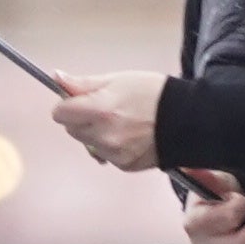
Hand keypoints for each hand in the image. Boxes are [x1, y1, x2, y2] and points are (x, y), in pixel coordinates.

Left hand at [51, 71, 167, 171]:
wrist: (188, 120)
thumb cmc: (153, 94)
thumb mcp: (117, 80)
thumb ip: (83, 83)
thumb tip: (57, 78)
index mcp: (99, 110)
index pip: (60, 113)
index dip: (67, 105)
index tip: (78, 100)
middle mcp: (103, 135)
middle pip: (71, 129)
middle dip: (81, 119)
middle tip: (105, 109)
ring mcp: (114, 153)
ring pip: (88, 143)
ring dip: (96, 134)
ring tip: (121, 122)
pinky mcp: (124, 165)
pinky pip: (105, 155)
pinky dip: (111, 146)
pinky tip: (130, 136)